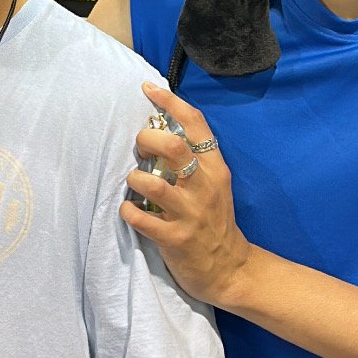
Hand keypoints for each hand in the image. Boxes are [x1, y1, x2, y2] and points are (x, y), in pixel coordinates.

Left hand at [122, 82, 255, 307]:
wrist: (230, 269)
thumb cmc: (213, 221)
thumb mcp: (212, 185)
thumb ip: (192, 160)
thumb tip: (158, 131)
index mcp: (214, 168)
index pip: (195, 123)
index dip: (169, 101)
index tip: (147, 89)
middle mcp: (205, 186)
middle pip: (172, 146)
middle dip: (146, 140)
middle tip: (140, 150)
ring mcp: (190, 213)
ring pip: (151, 182)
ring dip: (133, 178)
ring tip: (134, 183)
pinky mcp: (175, 239)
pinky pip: (141, 218)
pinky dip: (127, 210)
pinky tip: (129, 210)